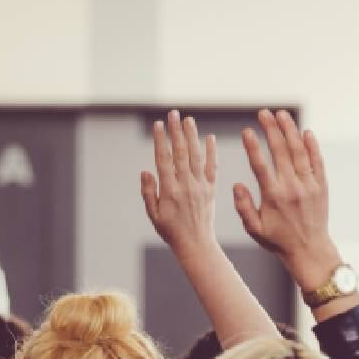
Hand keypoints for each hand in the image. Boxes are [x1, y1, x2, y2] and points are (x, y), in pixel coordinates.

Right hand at [141, 111, 218, 254]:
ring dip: (193, 136)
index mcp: (170, 191)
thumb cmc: (170, 231)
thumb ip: (149, 192)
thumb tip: (146, 171)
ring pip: (197, 157)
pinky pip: (212, 168)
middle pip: (181, 153)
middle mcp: (186, 186)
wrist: (196, 244)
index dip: (161, 141)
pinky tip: (210, 138)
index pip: (164, 160)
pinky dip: (212, 152)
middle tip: (174, 114)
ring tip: (188, 120)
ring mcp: (200, 186)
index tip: (158, 124)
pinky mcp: (211, 189)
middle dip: (177, 132)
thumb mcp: (153, 215)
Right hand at [234, 109, 340, 290]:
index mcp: (273, 196)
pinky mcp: (321, 186)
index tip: (246, 131)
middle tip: (263, 113)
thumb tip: (237, 185)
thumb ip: (243, 207)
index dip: (252, 146)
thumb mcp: (254, 229)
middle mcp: (292, 187)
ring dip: (290, 131)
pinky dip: (312, 145)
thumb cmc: (278, 239)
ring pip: (299, 151)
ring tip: (281, 114)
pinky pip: (317, 161)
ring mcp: (309, 185)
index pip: (260, 165)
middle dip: (271, 129)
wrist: (309, 249)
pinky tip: (305, 131)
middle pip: (281, 151)